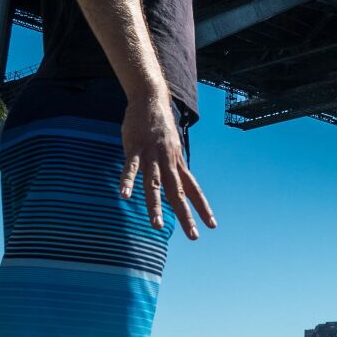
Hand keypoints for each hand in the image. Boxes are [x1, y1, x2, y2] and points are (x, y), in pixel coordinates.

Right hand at [119, 93, 215, 239]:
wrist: (151, 99)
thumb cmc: (160, 127)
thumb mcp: (172, 148)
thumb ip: (173, 167)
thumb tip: (178, 183)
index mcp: (177, 163)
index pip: (194, 189)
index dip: (202, 207)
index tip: (212, 225)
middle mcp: (169, 162)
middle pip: (178, 192)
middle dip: (185, 215)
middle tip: (193, 236)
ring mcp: (152, 155)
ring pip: (155, 184)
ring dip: (156, 205)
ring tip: (157, 225)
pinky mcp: (135, 148)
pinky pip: (131, 167)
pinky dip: (127, 181)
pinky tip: (124, 195)